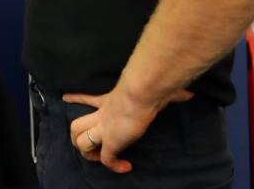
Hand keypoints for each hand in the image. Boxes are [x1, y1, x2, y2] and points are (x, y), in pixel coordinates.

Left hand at [64, 84, 193, 172]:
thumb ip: (169, 92)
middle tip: (85, 144)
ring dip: (88, 153)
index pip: (86, 98)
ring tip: (98, 158)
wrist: (140, 92)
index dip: (75, 98)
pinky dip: (114, 166)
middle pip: (75, 126)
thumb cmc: (147, 87)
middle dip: (76, 137)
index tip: (65, 97)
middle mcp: (101, 115)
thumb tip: (188, 94)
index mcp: (107, 100)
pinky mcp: (111, 142)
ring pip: (81, 142)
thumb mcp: (153, 88)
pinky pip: (107, 160)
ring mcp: (104, 129)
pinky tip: (125, 167)